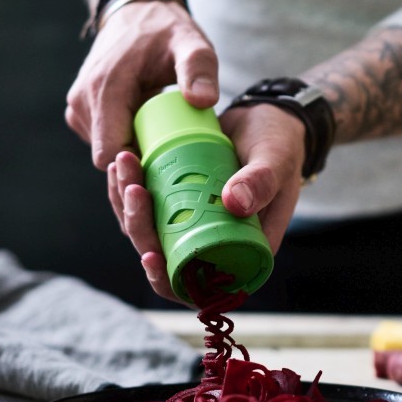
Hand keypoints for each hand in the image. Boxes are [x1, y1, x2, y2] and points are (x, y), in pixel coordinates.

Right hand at [65, 0, 218, 169]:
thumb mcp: (191, 43)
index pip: (110, 154)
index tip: (168, 167)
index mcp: (104, 89)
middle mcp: (82, 101)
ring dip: (132, 155)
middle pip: (107, 158)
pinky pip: (102, 141)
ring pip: (104, 153)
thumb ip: (199, 69)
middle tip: (174, 160)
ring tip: (164, 143)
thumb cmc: (165, 28)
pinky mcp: (81, 111)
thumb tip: (204, 100)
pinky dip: (124, 142)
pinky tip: (148, 132)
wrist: (135, 11)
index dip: (137, 168)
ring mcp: (78, 107)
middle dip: (137, 166)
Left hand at [107, 103, 305, 302]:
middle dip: (140, 227)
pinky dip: (130, 190)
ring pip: (152, 230)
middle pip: (166, 256)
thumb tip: (233, 204)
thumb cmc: (280, 143)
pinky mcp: (180, 201)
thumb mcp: (276, 160)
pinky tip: (121, 166)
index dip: (168, 279)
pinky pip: (149, 207)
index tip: (150, 253)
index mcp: (243, 250)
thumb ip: (261, 180)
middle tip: (133, 187)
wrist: (267, 117)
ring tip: (123, 166)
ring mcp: (195, 222)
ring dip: (128, 205)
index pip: (201, 284)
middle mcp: (216, 242)